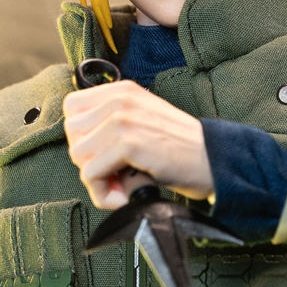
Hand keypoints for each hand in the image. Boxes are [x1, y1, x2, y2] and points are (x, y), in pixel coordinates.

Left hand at [63, 79, 214, 208]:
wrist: (214, 160)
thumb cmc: (181, 149)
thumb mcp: (143, 122)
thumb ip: (113, 125)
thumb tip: (83, 151)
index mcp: (121, 91)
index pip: (72, 109)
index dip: (83, 137)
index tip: (105, 155)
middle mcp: (119, 100)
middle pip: (72, 134)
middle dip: (88, 160)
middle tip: (115, 174)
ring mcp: (122, 119)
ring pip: (78, 155)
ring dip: (96, 179)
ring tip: (122, 185)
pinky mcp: (128, 143)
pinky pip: (91, 175)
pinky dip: (104, 194)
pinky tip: (125, 195)